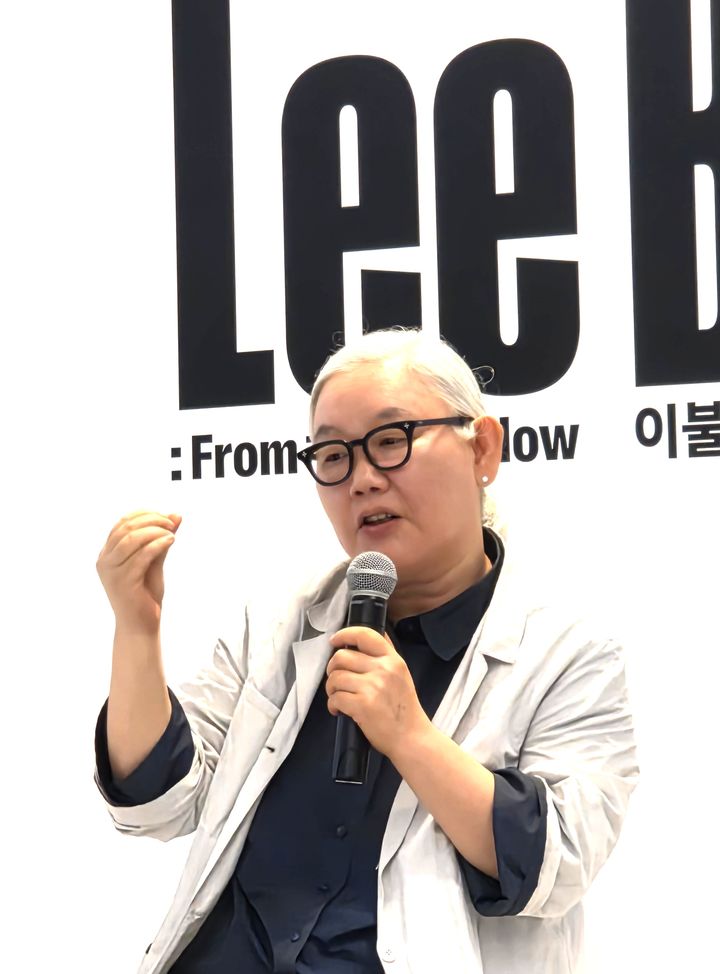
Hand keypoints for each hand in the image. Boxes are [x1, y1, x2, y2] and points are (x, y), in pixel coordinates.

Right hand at [97, 511, 181, 635]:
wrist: (140, 625)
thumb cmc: (145, 594)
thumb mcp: (154, 561)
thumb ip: (161, 538)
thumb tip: (176, 515)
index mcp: (107, 554)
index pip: (121, 523)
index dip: (143, 514)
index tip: (165, 516)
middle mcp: (104, 561)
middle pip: (125, 528)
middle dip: (151, 520)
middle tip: (171, 523)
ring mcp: (111, 572)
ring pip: (131, 539)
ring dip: (154, 531)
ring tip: (171, 533)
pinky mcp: (123, 582)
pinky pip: (142, 556)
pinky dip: (158, 545)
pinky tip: (170, 541)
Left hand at [326, 626, 430, 759]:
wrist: (411, 738)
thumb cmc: (404, 709)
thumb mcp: (401, 675)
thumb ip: (384, 657)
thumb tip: (363, 639)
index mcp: (393, 660)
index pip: (365, 635)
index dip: (344, 634)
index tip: (334, 641)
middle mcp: (383, 669)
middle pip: (342, 656)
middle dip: (332, 668)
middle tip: (336, 679)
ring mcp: (373, 687)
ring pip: (335, 677)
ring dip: (331, 688)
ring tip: (338, 697)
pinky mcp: (362, 705)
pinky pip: (335, 698)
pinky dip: (332, 705)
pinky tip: (339, 710)